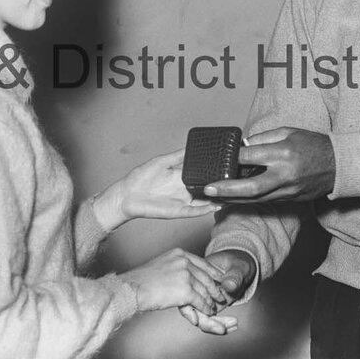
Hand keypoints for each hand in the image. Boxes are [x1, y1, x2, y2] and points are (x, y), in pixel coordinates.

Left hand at [93, 149, 219, 229]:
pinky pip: (194, 212)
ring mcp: (182, 201)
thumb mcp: (162, 161)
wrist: (127, 195)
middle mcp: (184, 189)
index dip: (213, 173)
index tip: (226, 168)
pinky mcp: (178, 212)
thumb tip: (191, 146)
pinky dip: (205, 210)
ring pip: (204, 202)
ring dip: (216, 200)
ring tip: (230, 196)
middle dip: (219, 188)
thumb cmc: (140, 177)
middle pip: (206, 189)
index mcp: (182, 177)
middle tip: (233, 183)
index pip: (202, 175)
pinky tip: (214, 206)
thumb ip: (178, 155)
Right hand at [120, 248, 227, 314]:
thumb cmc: (140, 280)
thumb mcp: (161, 265)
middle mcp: (184, 262)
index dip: (213, 272)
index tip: (220, 278)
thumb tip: (183, 273)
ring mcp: (186, 275)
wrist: (132, 289)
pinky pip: (201, 300)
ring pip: (204, 289)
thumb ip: (175, 266)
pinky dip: (205, 307)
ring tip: (214, 306)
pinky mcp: (185, 290)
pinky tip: (208, 311)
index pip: (202, 263)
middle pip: (206, 276)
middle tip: (221, 295)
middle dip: (215, 287)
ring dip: (211, 300)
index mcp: (179, 253)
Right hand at [178, 249, 255, 334]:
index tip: (199, 319)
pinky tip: (233, 325)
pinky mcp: (211, 307)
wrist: (242, 268)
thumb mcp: (238, 267)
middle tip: (222, 329)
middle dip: (208, 322)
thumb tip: (228, 285)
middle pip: (195, 310)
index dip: (191, 308)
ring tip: (233, 325)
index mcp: (198, 276)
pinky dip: (222, 324)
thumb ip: (234, 276)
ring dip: (216, 325)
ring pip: (203, 318)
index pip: (189, 294)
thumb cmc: (238, 263)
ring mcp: (204, 299)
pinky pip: (212, 319)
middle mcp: (198, 289)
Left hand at [203, 128, 334, 202]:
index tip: (220, 158)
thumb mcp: (288, 132)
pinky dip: (247, 200)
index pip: (251, 157)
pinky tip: (233, 199)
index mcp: (283, 153)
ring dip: (232, 199)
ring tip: (213, 197)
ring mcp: (288, 191)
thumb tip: (242, 146)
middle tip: (208, 189)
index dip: (233, 158)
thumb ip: (263, 139)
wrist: (339, 165)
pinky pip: (264, 201)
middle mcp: (284, 175)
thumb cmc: (313, 145)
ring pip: (255, 199)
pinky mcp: (290, 199)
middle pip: (250, 187)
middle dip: (226, 190)